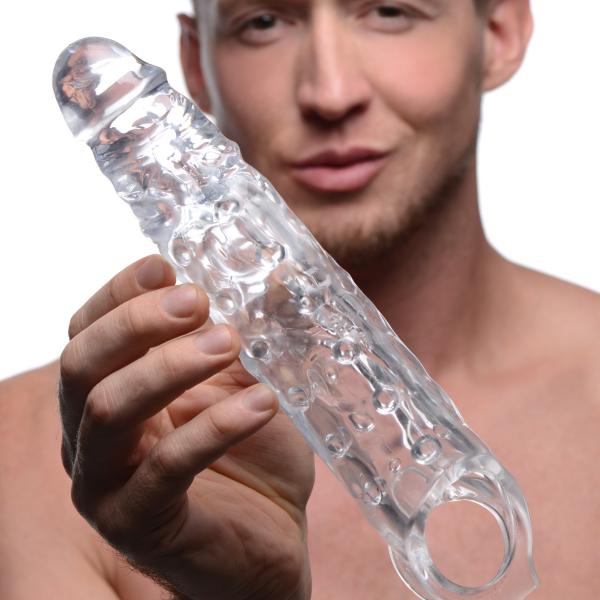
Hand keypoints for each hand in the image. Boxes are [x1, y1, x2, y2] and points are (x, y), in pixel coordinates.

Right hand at [58, 255, 313, 599]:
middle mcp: (92, 434)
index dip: (121, 292)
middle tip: (196, 300)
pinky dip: (214, 427)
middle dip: (137, 322)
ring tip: (230, 343)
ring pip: (109, 409)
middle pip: (82, 363)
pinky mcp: (137, 524)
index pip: (88, 330)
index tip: (166, 266)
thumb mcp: (245, 384)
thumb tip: (264, 279)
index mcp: (111, 391)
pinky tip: (261, 402)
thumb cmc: (252, 458)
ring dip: (170, 368)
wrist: (270, 539)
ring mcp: (105, 483)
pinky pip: (165, 467)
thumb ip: (239, 339)